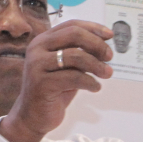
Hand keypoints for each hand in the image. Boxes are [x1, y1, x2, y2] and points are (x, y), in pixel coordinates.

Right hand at [0, 20, 112, 141]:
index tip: (110, 36)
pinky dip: (90, 82)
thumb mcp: (67, 68)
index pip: (71, 25)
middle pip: (74, 35)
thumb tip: (105, 42)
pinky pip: (74, 78)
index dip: (93, 28)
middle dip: (96, 44)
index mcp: (43, 41)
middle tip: (109, 56)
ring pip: (76, 55)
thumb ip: (79, 53)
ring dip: (96, 65)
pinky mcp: (41, 83)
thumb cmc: (53, 90)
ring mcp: (37, 65)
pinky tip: (95, 87)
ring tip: (107, 73)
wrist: (32, 116)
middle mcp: (37, 48)